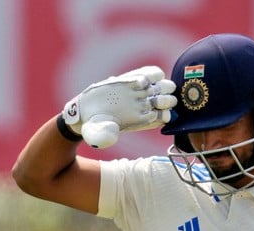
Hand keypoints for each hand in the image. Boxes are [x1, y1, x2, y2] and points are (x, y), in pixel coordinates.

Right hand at [62, 66, 176, 148]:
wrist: (85, 111)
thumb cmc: (93, 125)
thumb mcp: (95, 134)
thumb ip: (104, 136)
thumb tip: (111, 136)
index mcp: (141, 121)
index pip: (165, 116)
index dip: (163, 113)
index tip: (151, 111)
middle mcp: (144, 107)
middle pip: (168, 100)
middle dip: (166, 99)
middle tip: (151, 98)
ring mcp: (140, 93)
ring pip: (165, 87)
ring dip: (161, 86)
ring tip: (143, 86)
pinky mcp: (133, 79)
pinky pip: (153, 73)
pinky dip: (151, 74)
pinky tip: (138, 78)